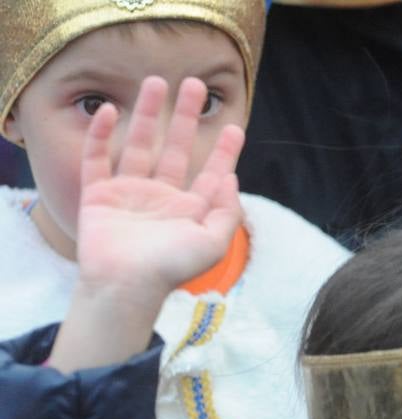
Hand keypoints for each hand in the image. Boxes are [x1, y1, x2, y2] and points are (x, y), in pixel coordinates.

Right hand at [48, 77, 243, 371]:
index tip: (236, 127)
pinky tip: (113, 111)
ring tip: (156, 81)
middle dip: (186, 118)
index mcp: (190, 211)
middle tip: (195, 85)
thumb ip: (227, 211)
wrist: (125, 285)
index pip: (212, 174)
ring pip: (139, 145)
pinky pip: (97, 159)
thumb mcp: (213, 243)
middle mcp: (161, 199)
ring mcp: (129, 195)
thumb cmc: (170, 269)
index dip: (225, 151)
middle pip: (177, 149)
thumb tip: (231, 178)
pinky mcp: (98, 195)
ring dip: (147, 113)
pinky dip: (102, 136)